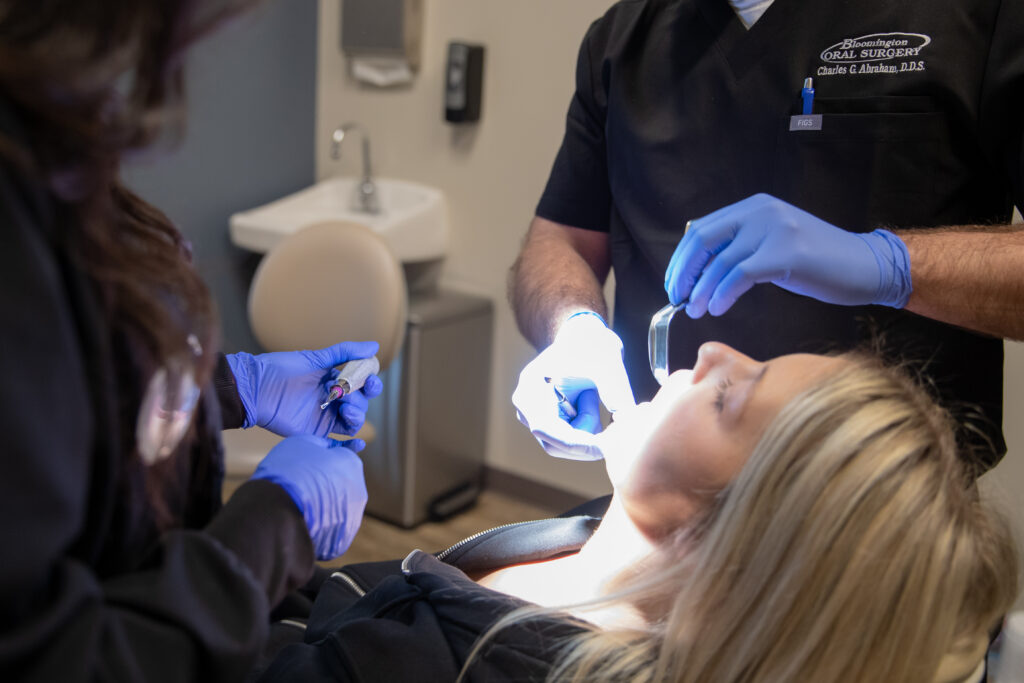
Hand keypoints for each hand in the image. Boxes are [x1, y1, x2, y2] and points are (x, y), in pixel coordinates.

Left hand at [226, 342, 382, 448]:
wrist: (256, 389)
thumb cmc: (281, 370)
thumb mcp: (315, 358)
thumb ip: (345, 353)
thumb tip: (375, 346)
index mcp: (334, 380)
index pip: (362, 384)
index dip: (371, 383)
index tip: (370, 380)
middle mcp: (333, 399)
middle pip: (361, 403)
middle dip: (359, 399)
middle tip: (345, 393)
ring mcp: (325, 416)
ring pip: (354, 421)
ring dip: (356, 415)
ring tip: (343, 407)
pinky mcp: (316, 432)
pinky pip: (339, 442)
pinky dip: (351, 446)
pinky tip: (359, 444)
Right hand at [251, 435, 366, 559]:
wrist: (276, 510)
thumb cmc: (287, 472)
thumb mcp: (303, 442)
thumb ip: (322, 444)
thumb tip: (329, 448)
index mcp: (352, 464)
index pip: (342, 459)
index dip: (324, 461)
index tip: (309, 467)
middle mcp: (360, 490)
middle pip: (341, 485)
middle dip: (326, 485)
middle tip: (302, 487)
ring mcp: (353, 517)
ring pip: (337, 508)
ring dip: (324, 508)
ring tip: (300, 507)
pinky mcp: (343, 539)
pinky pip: (332, 531)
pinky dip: (320, 528)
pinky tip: (304, 524)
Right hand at [511, 312, 634, 460]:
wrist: (585, 336)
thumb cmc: (592, 346)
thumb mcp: (607, 368)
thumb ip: (617, 396)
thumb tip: (630, 423)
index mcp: (530, 387)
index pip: (546, 429)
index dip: (575, 444)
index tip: (604, 447)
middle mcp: (527, 405)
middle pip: (555, 444)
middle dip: (586, 440)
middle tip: (613, 423)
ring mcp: (536, 415)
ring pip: (566, 445)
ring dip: (588, 427)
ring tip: (593, 393)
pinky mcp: (550, 421)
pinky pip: (571, 439)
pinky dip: (588, 427)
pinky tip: (590, 399)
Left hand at [664, 193, 911, 316]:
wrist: (866, 266)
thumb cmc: (817, 263)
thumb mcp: (772, 243)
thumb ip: (740, 245)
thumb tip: (696, 266)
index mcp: (754, 207)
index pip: (701, 229)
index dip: (681, 259)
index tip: (675, 283)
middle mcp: (761, 211)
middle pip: (702, 240)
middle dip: (683, 272)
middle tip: (677, 297)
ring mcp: (775, 228)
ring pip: (719, 261)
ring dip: (701, 290)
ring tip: (695, 310)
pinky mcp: (787, 252)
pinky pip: (740, 274)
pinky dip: (723, 293)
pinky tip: (718, 308)